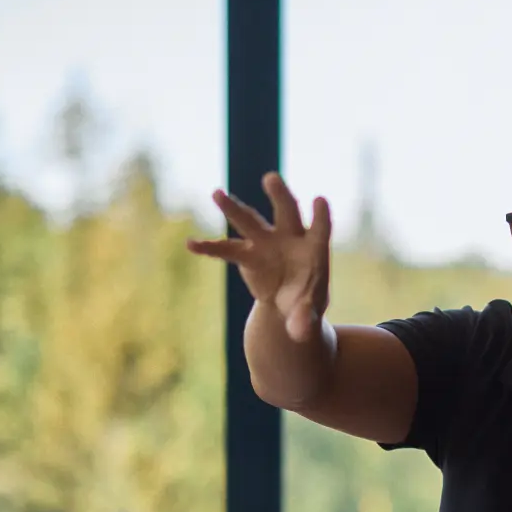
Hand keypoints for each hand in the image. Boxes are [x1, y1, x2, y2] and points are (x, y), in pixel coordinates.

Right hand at [186, 172, 332, 342]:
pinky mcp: (247, 254)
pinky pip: (225, 249)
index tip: (320, 200)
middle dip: (280, 195)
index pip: (320, 228)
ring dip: (233, 208)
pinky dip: (209, 247)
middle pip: (287, 212)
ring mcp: (266, 243)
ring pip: (250, 221)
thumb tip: (299, 333)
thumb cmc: (305, 304)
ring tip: (216, 193)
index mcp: (314, 249)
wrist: (288, 306)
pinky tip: (191, 244)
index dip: (321, 216)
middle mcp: (290, 238)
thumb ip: (304, 321)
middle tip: (270, 178)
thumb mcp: (307, 316)